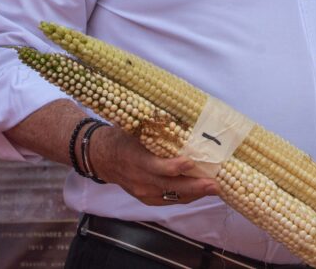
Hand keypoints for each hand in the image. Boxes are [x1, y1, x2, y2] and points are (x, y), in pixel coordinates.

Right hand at [89, 126, 218, 205]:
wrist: (100, 157)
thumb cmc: (121, 137)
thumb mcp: (134, 129)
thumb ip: (155, 128)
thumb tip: (182, 116)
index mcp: (135, 158)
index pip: (156, 166)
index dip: (173, 166)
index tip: (190, 161)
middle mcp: (140, 179)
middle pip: (169, 186)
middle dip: (194, 186)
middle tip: (215, 184)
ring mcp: (142, 191)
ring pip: (172, 196)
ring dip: (195, 194)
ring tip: (215, 189)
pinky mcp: (145, 199)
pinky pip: (169, 200)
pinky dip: (186, 197)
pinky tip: (201, 192)